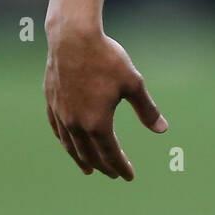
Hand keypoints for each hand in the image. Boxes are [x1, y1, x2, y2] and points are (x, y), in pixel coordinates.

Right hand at [44, 29, 166, 179]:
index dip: (120, 166)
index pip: (110, 153)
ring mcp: (61, 114)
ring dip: (81, 159)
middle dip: (103, 166)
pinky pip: (57, 129)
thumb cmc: (107, 59)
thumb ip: (146, 109)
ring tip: (88, 169)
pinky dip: (65, 141)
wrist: (73, 38)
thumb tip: (163, 130)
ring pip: (70, 145)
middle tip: (113, 173)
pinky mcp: (51, 101)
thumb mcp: (133, 83)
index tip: (128, 176)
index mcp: (97, 123)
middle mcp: (75, 124)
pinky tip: (68, 142)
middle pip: (89, 154)